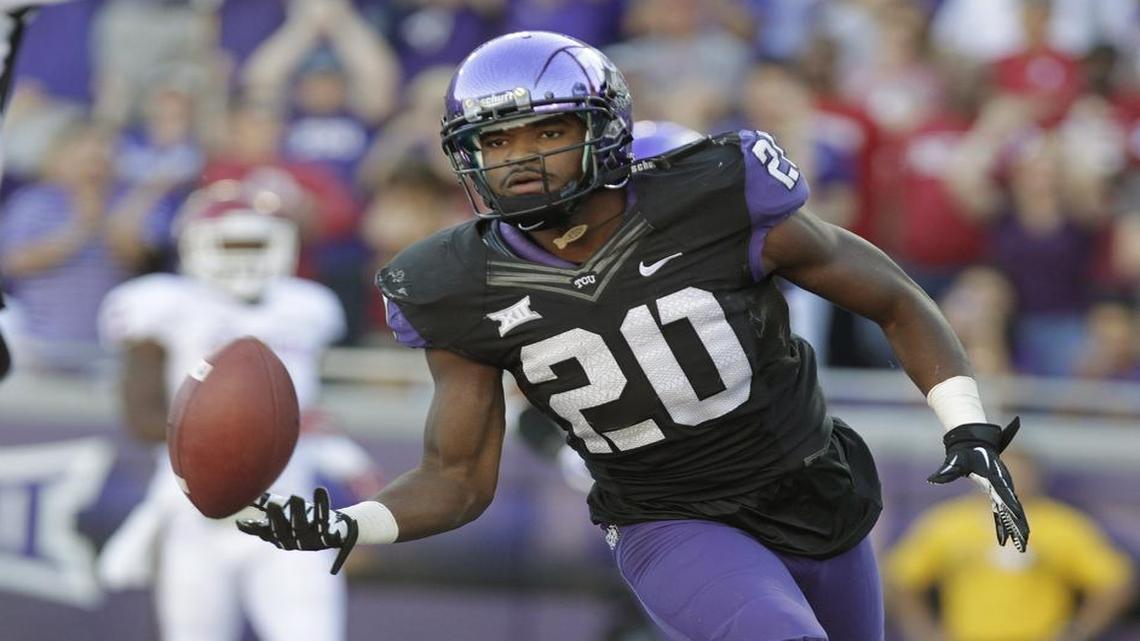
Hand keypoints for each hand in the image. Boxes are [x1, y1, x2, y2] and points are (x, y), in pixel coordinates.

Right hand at [236, 487, 358, 574]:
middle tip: (272, 504)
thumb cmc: (306, 519)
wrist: (338, 530)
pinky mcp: (328, 535)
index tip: (241, 521)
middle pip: (283, 531)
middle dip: (277, 518)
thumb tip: (250, 494)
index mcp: (281, 539)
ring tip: (295, 496)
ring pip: (302, 525)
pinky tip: (319, 490)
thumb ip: (268, 507)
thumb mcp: (286, 515)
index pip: (265, 534)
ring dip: (298, 511)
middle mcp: (294, 542)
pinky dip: (322, 504)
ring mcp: (311, 540)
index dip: (253, 529)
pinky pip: (324, 519)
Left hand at [927, 418, 1029, 551]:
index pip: (1004, 494)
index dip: (1011, 506)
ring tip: (1022, 546)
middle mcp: (1002, 486)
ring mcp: (1002, 491)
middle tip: (1024, 542)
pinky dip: (1006, 526)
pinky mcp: (998, 495)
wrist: (974, 444)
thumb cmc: (964, 453)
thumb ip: (946, 471)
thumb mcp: (955, 461)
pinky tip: (1007, 539)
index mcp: (995, 478)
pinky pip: (1003, 513)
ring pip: (1012, 513)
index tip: (1017, 517)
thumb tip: (932, 479)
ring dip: (1017, 529)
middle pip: (1013, 508)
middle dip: (1019, 525)